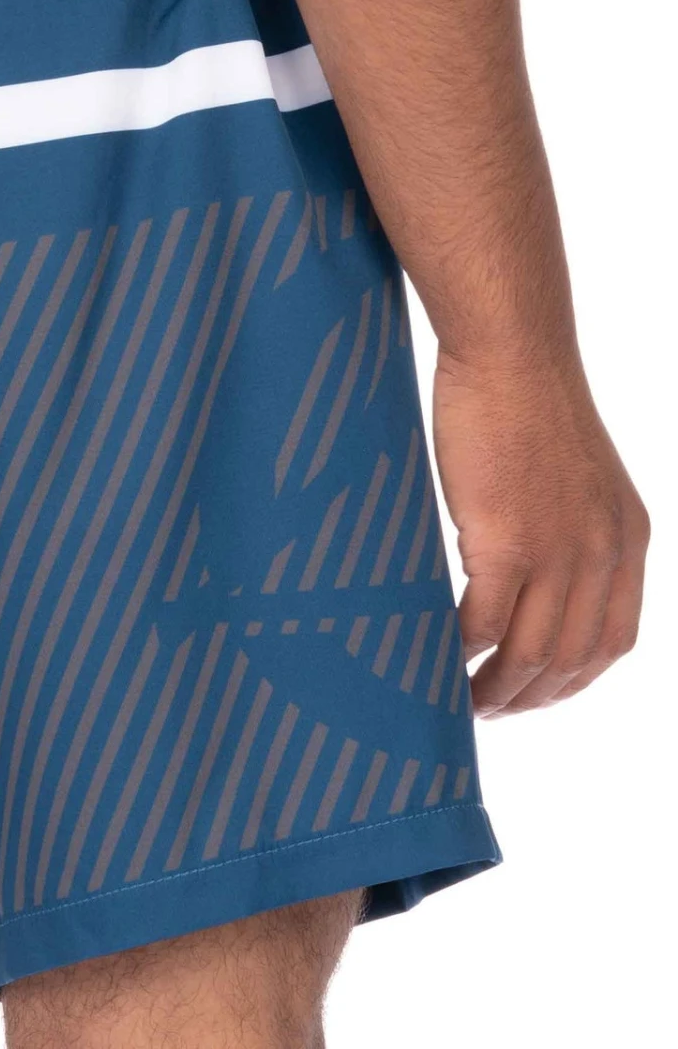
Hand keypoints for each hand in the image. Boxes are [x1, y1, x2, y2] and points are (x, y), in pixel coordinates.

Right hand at [432, 346, 647, 715]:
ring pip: (531, 653)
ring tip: (460, 699)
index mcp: (628, 539)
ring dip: (495, 688)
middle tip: (486, 710)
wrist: (512, 356)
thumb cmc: (526, 401)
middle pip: (571, 659)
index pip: (613, 640)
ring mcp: (559, 553)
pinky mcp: (508, 542)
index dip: (572, 680)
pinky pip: (483, 622)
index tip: (533, 693)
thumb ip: (568, 528)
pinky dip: (461, 650)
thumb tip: (530, 571)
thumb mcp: (575, 475)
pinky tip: (439, 655)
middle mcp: (604, 554)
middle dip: (529, 697)